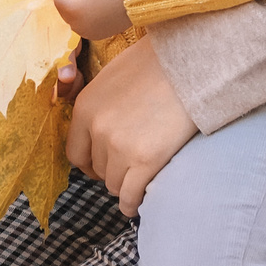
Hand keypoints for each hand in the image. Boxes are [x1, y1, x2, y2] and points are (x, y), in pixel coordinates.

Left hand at [33, 0, 129, 40]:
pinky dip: (79, 14)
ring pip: (64, 20)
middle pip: (51, 12)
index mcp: (68, 8)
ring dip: (67, 6)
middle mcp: (74, 26)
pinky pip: (77, 25)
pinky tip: (92, 0)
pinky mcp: (95, 35)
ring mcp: (85, 33)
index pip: (41, 0)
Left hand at [66, 34, 196, 216]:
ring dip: (127, 182)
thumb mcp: (113, 76)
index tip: (103, 164)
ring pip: (114, 185)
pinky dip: (134, 202)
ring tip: (143, 173)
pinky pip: (130, 198)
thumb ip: (100, 105)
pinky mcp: (145, 161)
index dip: (90, 162)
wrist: (190, 63)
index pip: (75, 153)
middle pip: (98, 170)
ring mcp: (120, 147)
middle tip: (132, 163)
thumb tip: (97, 130)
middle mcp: (97, 129)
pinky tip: (142, 198)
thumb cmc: (157, 63)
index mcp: (85, 107)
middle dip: (113, 169)